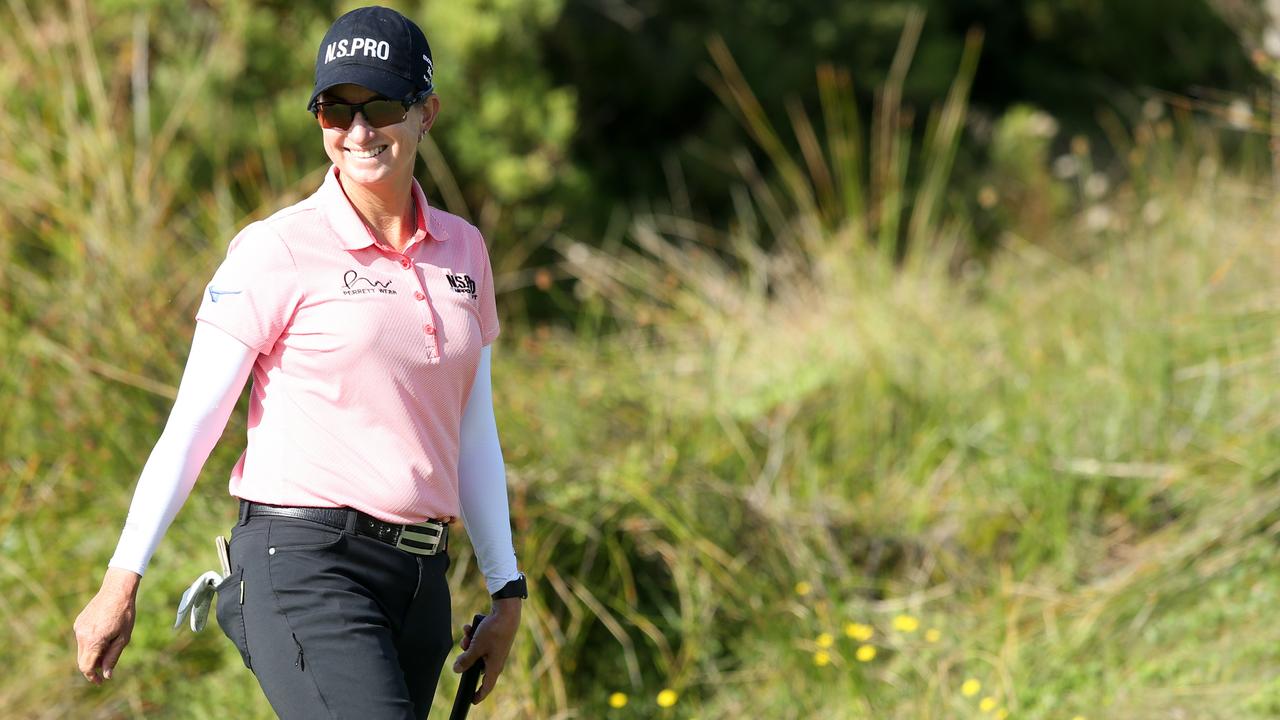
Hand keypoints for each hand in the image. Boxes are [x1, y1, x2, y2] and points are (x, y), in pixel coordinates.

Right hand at [74, 568, 140, 684]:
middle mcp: (81, 635)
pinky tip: (105, 633)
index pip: (86, 667)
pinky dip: (90, 642)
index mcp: (93, 641)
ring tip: (110, 643)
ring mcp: (78, 628)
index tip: (100, 681)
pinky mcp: (79, 622)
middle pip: (82, 660)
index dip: (92, 677)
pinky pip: (82, 638)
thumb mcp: (123, 638)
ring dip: (92, 653)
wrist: (117, 591)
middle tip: (107, 664)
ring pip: (82, 649)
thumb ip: (112, 657)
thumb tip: (106, 675)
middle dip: (93, 666)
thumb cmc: (124, 614)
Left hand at [452, 597, 521, 703]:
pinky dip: (474, 636)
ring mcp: (496, 649)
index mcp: (494, 666)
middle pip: (477, 665)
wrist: (507, 611)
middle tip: (463, 648)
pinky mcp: (495, 640)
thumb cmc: (494, 631)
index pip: (487, 686)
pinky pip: (481, 642)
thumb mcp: (476, 646)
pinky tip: (469, 627)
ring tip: (467, 634)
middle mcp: (496, 660)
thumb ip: (466, 660)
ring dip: (469, 644)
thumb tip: (457, 670)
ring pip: (477, 652)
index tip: (472, 700)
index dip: (479, 694)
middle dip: (467, 657)